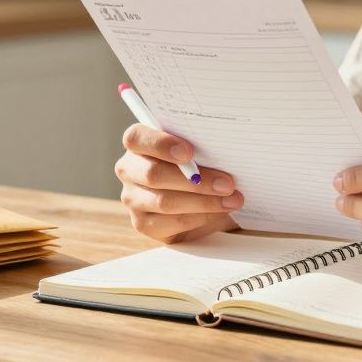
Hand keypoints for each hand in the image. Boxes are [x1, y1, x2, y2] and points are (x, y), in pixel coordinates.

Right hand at [114, 124, 241, 242]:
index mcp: (138, 143)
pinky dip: (200, 217)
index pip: (136, 137)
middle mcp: (129, 170)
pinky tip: (218, 212)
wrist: (200, 199)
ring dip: (204, 201)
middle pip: (153, 173)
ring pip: (164, 201)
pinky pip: (171, 222)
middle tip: (228, 183)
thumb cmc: (199, 165)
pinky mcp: (143, 223)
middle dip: (195, 180)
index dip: (161, 144)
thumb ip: (202, 146)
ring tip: (232, 199)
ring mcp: (132, 198)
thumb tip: (226, 150)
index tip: (189, 152)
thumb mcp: (199, 150)